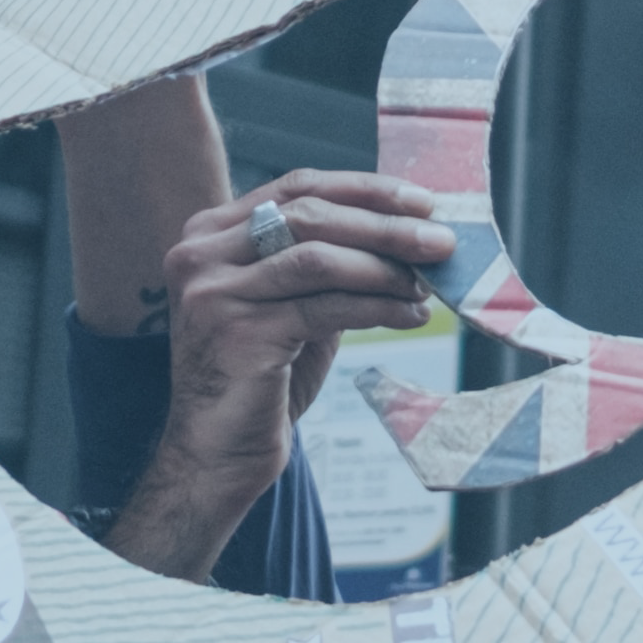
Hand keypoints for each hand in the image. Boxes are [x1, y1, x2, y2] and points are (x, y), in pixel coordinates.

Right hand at [110, 172, 452, 577]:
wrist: (218, 455)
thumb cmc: (262, 379)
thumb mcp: (292, 304)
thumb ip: (329, 264)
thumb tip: (409, 234)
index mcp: (208, 233)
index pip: (296, 188)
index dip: (364, 189)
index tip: (421, 201)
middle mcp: (200, 255)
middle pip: (309, 216)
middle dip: (384, 225)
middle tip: (442, 240)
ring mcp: (213, 292)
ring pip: (317, 257)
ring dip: (384, 267)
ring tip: (427, 283)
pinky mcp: (237, 332)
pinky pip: (324, 306)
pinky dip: (377, 307)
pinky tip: (410, 315)